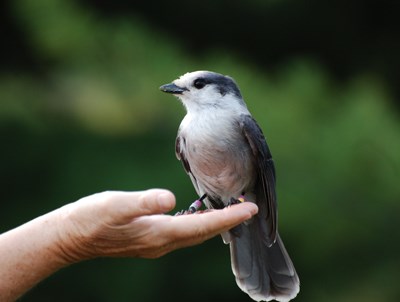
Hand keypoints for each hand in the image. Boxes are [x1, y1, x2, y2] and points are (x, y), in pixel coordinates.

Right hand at [57, 189, 258, 260]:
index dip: (230, 217)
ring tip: (232, 210)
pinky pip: (184, 232)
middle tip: (250, 208)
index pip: (204, 226)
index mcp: (160, 233)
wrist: (70, 238)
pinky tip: (199, 213)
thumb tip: (169, 199)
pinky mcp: (150, 239)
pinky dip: (198, 222)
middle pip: (205, 233)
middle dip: (229, 221)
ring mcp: (157, 243)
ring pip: (196, 234)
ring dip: (215, 223)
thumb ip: (143, 202)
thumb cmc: (90, 219)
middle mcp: (163, 242)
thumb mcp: (115, 206)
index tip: (252, 209)